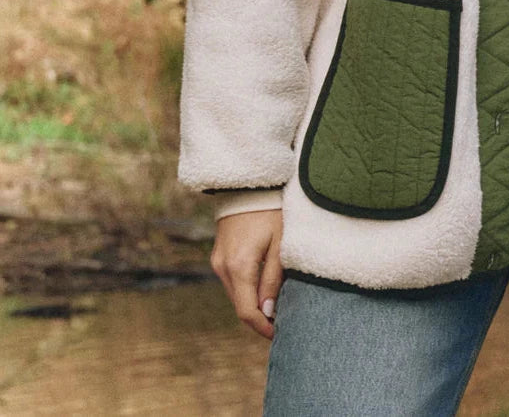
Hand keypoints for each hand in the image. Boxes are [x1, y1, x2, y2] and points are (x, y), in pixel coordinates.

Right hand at [210, 209, 283, 339]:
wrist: (247, 184)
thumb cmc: (270, 210)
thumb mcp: (279, 243)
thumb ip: (273, 278)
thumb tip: (269, 311)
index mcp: (240, 266)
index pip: (247, 312)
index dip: (262, 328)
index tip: (278, 334)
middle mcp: (223, 267)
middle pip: (240, 306)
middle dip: (259, 318)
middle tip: (282, 322)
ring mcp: (218, 261)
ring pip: (236, 295)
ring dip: (252, 303)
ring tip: (276, 304)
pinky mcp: (218, 256)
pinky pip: (232, 281)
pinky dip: (246, 289)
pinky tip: (263, 286)